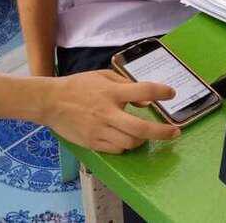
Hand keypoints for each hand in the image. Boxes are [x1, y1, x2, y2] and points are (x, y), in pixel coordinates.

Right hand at [41, 70, 180, 152]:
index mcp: (110, 92)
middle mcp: (107, 112)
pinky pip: (117, 149)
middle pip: (141, 128)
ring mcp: (100, 130)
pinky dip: (127, 145)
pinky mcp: (93, 143)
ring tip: (147, 135)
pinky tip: (127, 138)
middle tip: (175, 132)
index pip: (142, 90)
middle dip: (162, 132)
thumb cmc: (78, 86)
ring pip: (131, 142)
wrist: (50, 101)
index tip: (171, 93)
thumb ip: (125, 84)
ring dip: (143, 139)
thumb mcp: (102, 76)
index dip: (161, 92)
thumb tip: (145, 100)